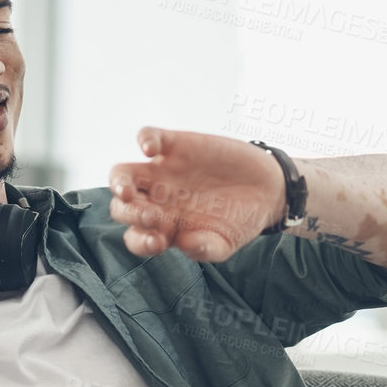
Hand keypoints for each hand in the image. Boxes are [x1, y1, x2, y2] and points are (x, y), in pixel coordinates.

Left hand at [108, 128, 285, 261]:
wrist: (267, 190)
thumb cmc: (241, 220)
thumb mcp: (226, 243)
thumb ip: (206, 249)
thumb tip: (186, 246)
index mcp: (164, 227)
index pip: (137, 238)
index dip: (141, 242)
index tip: (158, 243)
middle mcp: (156, 200)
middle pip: (123, 207)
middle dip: (130, 214)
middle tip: (153, 216)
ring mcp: (163, 172)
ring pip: (123, 174)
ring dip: (119, 182)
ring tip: (128, 190)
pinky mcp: (176, 146)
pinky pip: (150, 137)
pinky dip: (145, 139)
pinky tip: (151, 149)